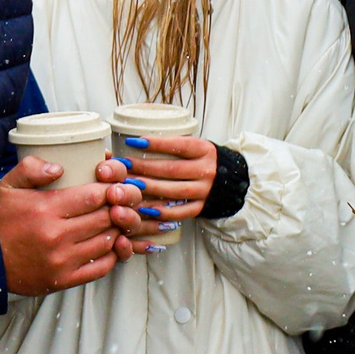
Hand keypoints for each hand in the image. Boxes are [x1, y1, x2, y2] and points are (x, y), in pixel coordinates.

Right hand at [0, 156, 132, 295]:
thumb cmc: (0, 222)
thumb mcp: (8, 186)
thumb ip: (30, 168)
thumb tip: (59, 167)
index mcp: (45, 209)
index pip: (93, 196)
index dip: (108, 189)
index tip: (109, 187)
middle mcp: (56, 235)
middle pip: (104, 218)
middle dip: (114, 208)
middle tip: (115, 203)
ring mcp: (62, 260)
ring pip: (106, 241)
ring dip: (114, 229)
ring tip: (110, 222)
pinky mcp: (65, 279)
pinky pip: (101, 267)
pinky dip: (110, 255)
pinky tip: (107, 245)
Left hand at [104, 136, 217, 253]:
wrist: (231, 180)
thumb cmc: (203, 160)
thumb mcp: (195, 146)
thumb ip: (174, 145)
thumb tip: (137, 142)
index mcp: (204, 150)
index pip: (179, 145)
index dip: (156, 144)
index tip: (133, 142)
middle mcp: (206, 170)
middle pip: (172, 169)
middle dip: (144, 167)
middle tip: (123, 166)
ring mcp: (205, 191)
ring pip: (174, 191)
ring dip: (149, 189)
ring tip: (129, 185)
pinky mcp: (201, 207)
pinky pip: (180, 211)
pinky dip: (162, 211)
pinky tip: (145, 209)